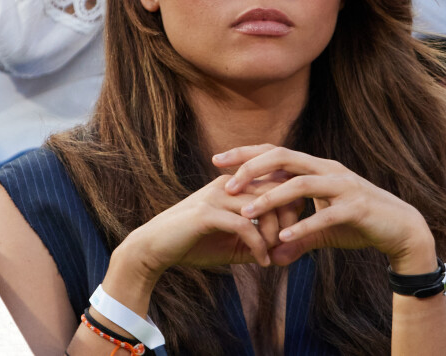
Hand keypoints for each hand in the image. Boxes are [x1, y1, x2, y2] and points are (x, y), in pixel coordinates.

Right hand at [115, 171, 300, 284]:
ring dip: (274, 234)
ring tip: (273, 255)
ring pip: (262, 207)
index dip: (290, 208)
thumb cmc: (194, 243)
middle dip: (288, 219)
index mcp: (235, 184)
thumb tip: (285, 254)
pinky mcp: (207, 213)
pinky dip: (258, 245)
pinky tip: (262, 262)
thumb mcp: (232, 243)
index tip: (292, 235)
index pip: (275, 185)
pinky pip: (245, 226)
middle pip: (274, 192)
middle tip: (288, 245)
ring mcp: (217, 196)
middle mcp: (228, 183)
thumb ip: (257, 243)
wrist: (154, 247)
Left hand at [215, 145, 436, 272]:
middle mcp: (327, 169)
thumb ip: (297, 237)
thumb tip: (272, 255)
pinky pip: (325, 215)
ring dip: (271, 198)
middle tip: (225, 184)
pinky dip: (303, 226)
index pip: (275, 152)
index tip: (217, 160)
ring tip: (245, 214)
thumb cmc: (359, 222)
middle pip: (283, 157)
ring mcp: (342, 185)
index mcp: (316, 167)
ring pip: (300, 183)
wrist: (402, 228)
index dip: (246, 154)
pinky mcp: (356, 207)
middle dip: (251, 168)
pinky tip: (282, 238)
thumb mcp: (323, 228)